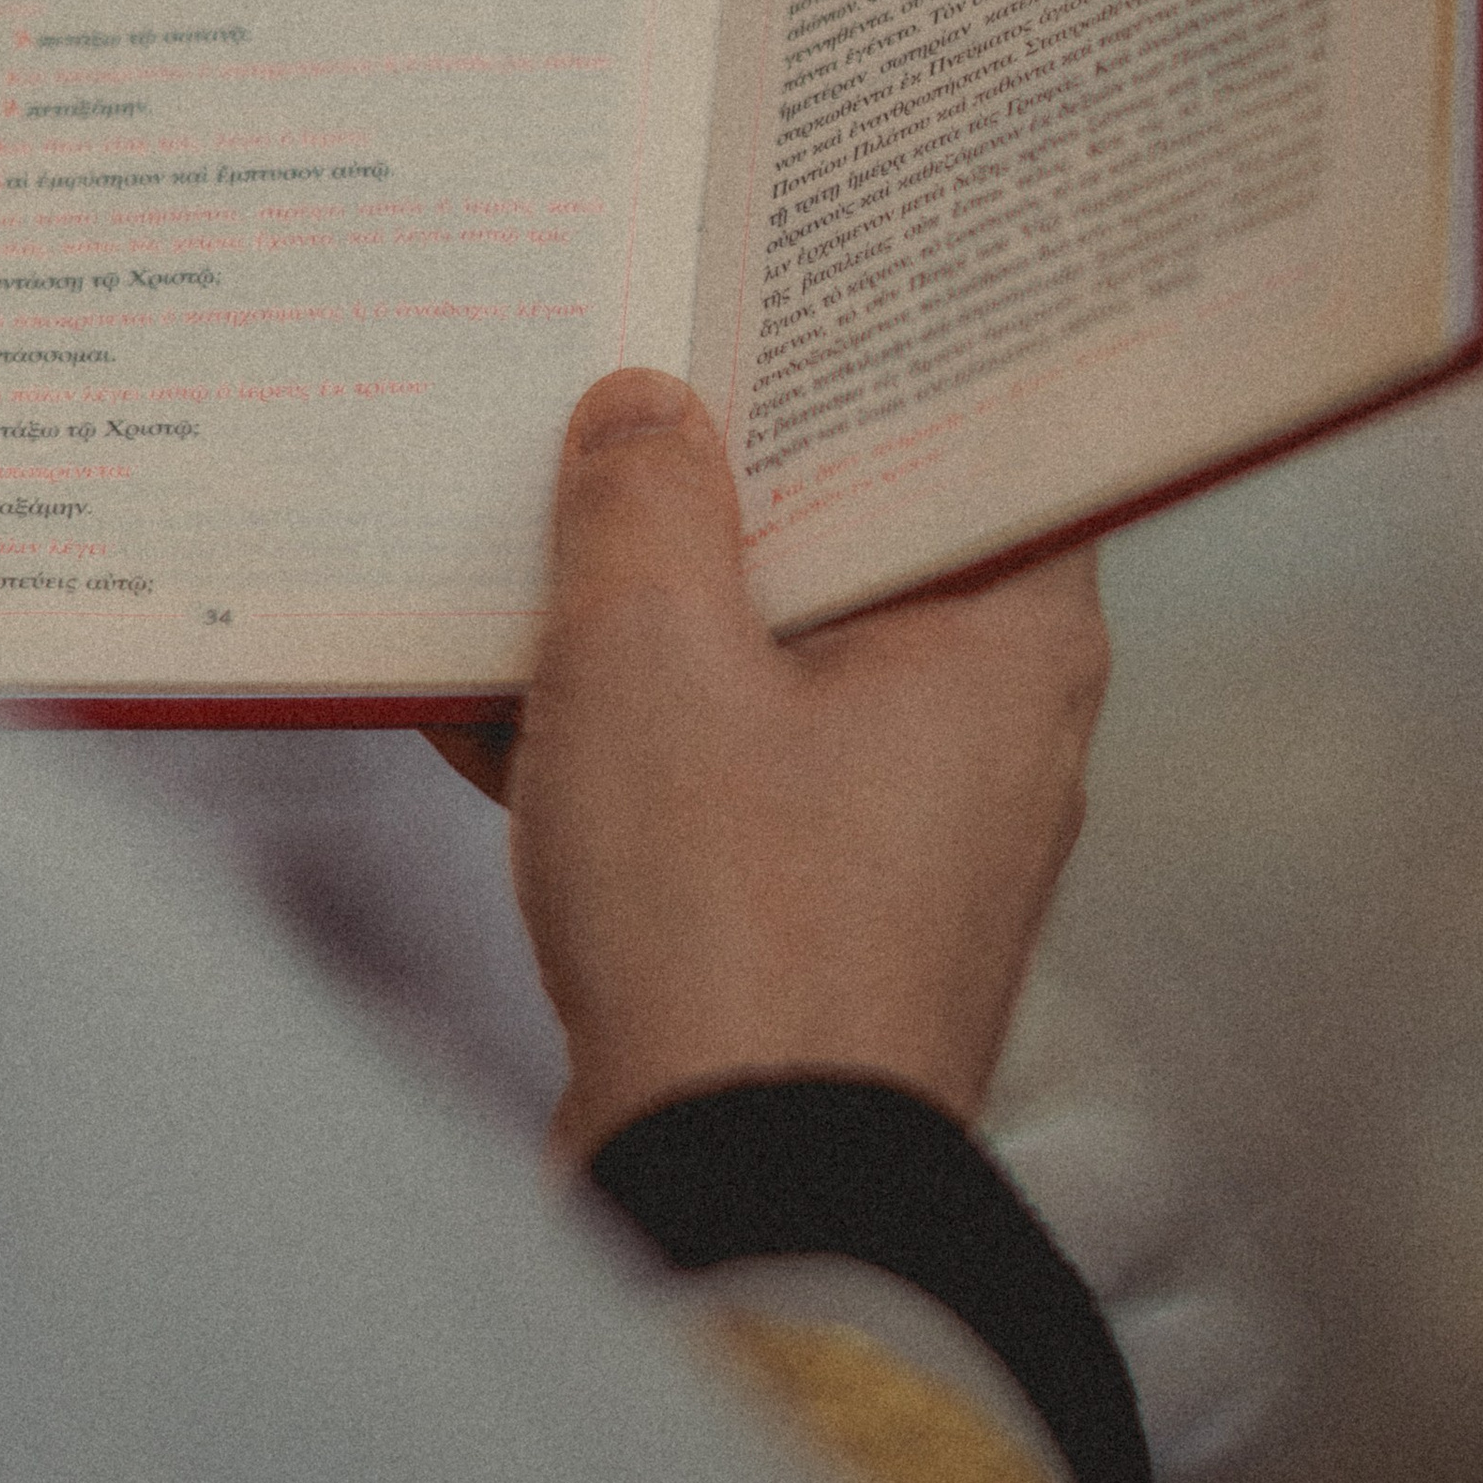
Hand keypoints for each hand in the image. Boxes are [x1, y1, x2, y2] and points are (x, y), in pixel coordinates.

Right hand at [431, 369, 1109, 1166]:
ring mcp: (900, 829)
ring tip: (511, 532)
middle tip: (611, 378)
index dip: (868, 356)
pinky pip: (714, 777)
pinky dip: (614, 738)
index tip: (768, 285)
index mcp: (1009, 633)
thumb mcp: (650, 659)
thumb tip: (643, 411)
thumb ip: (644, 504)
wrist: (739, 1197)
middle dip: (713, 482)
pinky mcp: (808, 915)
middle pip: (848, 545)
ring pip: (765, 664)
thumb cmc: (734, 929)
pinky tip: (473, 697)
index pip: (971, 436)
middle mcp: (986, 725)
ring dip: (638, 617)